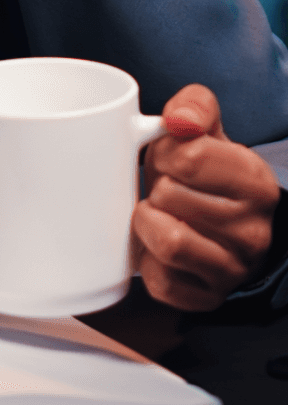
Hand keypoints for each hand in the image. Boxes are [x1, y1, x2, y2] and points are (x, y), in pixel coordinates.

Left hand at [132, 84, 280, 310]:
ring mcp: (233, 270)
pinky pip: (162, 282)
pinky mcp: (207, 298)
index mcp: (257, 182)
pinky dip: (148, 261)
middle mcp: (255, 231)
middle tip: (164, 187)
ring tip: (159, 213)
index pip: (189, 157)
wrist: (210, 216)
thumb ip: (194, 107)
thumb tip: (179, 119)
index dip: (165, 152)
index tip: (170, 157)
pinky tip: (157, 246)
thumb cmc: (200, 170)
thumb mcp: (204, 127)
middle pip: (170, 197)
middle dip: (155, 186)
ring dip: (148, 222)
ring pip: (168, 242)